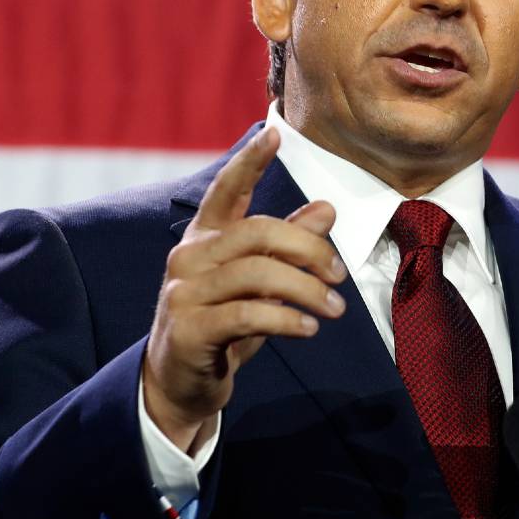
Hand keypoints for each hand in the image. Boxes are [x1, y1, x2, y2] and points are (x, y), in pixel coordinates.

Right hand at [143, 127, 348, 451]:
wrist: (180, 384)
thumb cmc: (225, 324)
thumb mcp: (260, 282)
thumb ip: (289, 245)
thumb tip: (327, 207)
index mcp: (205, 237)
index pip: (227, 189)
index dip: (249, 161)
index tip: (274, 134)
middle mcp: (190, 257)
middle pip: (259, 231)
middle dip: (309, 249)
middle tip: (339, 275)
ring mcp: (184, 292)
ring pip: (258, 274)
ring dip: (307, 290)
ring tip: (334, 310)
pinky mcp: (189, 329)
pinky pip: (248, 314)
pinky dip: (287, 319)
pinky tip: (309, 328)